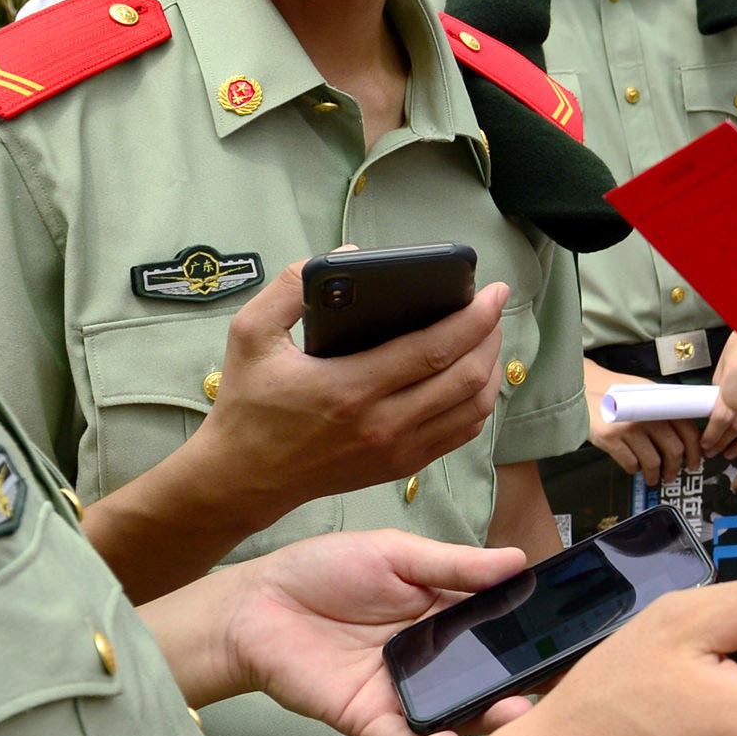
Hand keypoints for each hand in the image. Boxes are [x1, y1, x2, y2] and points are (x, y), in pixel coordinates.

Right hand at [193, 261, 511, 522]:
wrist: (242, 478)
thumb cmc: (248, 404)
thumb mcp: (250, 334)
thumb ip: (289, 288)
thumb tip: (347, 256)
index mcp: (350, 387)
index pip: (434, 348)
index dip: (474, 318)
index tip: (494, 292)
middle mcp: (382, 423)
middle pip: (466, 377)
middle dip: (490, 336)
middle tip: (494, 307)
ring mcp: (396, 450)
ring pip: (472, 408)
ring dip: (490, 369)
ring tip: (487, 338)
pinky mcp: (401, 466)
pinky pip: (460, 435)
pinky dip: (478, 404)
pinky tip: (475, 378)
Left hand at [214, 530, 535, 735]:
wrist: (255, 604)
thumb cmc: (322, 570)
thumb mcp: (396, 554)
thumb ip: (454, 565)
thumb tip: (518, 560)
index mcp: (443, 615)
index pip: (498, 630)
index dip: (530, 636)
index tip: (569, 639)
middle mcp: (431, 659)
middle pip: (484, 677)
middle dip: (520, 683)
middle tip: (557, 684)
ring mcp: (402, 691)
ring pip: (454, 713)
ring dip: (485, 716)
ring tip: (515, 712)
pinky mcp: (367, 718)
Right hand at [585, 354, 700, 486]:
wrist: (583, 387)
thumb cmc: (615, 391)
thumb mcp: (645, 391)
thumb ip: (665, 407)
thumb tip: (687, 430)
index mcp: (660, 403)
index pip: (688, 431)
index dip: (695, 451)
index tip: (695, 462)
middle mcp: (647, 415)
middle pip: (674, 450)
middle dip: (675, 469)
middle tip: (673, 475)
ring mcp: (629, 428)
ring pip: (653, 462)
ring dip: (655, 475)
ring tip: (654, 478)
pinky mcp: (610, 439)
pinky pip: (630, 464)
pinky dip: (634, 469)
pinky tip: (634, 467)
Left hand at [701, 333, 736, 460]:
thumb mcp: (728, 360)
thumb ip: (721, 385)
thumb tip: (715, 407)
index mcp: (735, 383)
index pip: (721, 418)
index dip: (713, 435)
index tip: (705, 445)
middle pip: (736, 429)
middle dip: (722, 443)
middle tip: (712, 453)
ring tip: (730, 453)